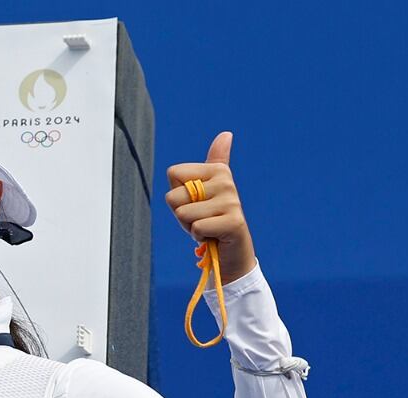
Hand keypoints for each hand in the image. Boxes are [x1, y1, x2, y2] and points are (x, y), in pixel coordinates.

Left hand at [165, 131, 255, 282]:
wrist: (229, 252)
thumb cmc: (209, 221)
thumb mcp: (200, 191)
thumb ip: (211, 163)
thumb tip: (226, 133)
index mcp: (217, 170)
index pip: (173, 173)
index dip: (176, 194)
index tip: (194, 203)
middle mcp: (226, 182)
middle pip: (174, 194)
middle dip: (181, 214)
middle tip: (200, 219)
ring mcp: (232, 201)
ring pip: (183, 213)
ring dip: (189, 227)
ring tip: (207, 227)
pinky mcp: (234, 222)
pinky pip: (196, 227)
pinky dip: (199, 237)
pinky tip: (212, 236)